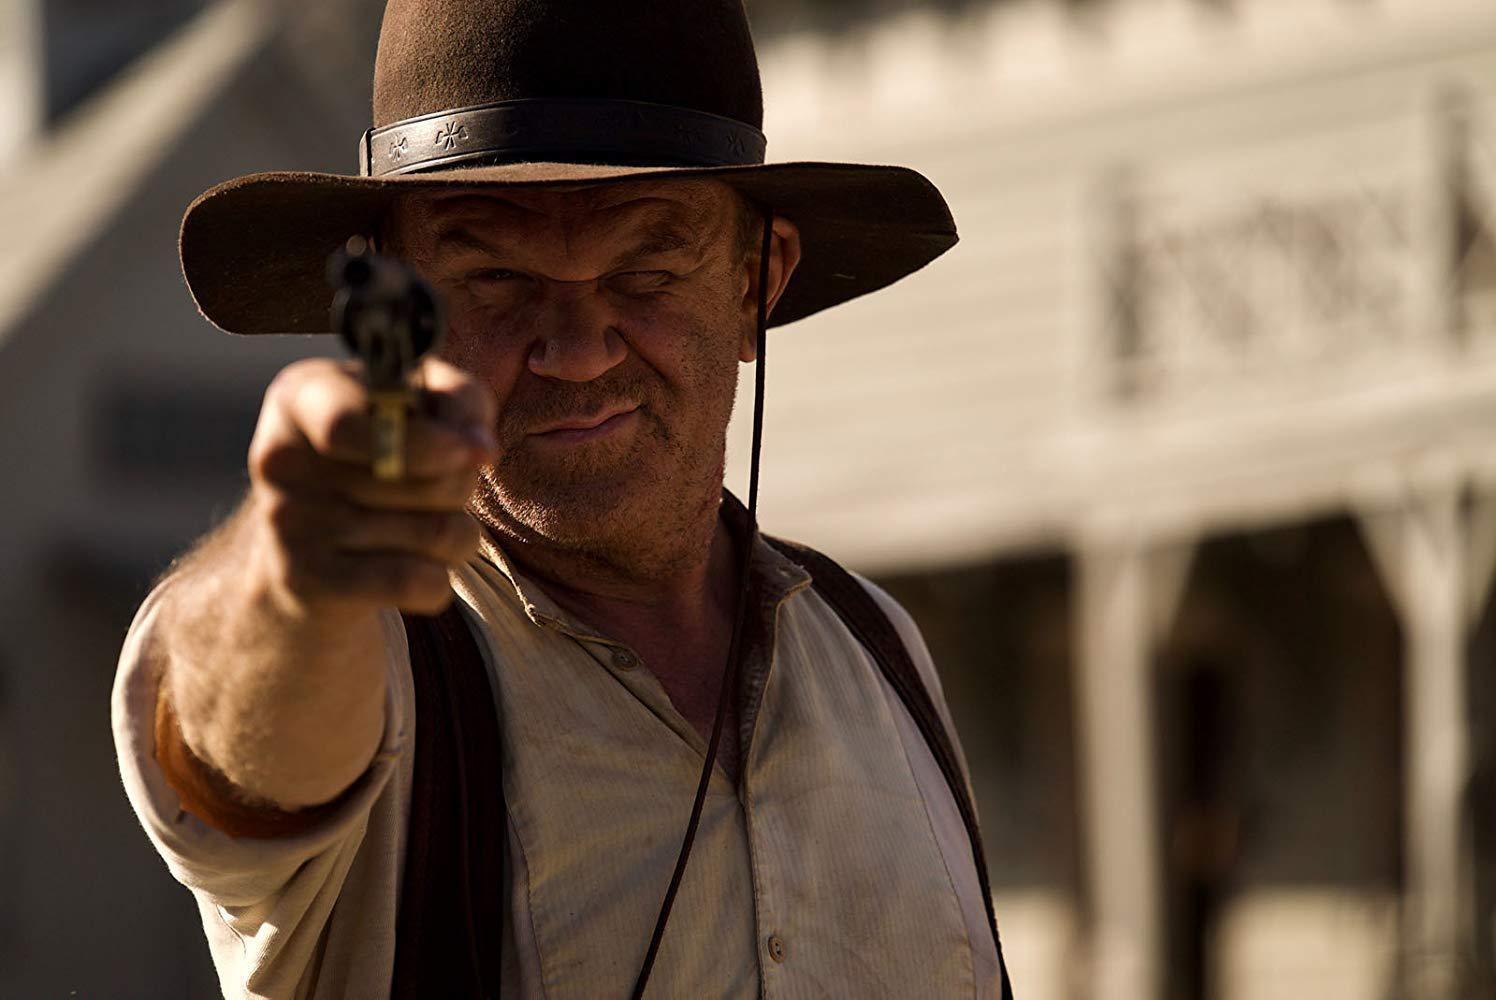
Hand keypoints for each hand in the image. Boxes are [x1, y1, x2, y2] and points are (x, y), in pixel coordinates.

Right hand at [245, 356, 496, 615]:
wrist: (307, 558)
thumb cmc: (378, 464)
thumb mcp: (418, 409)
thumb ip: (460, 402)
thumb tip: (481, 447)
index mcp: (302, 395)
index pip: (346, 423)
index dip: (426, 440)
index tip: (474, 451)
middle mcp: (280, 456)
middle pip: (424, 478)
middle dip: (459, 487)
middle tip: (439, 490)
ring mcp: (288, 523)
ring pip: (435, 533)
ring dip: (456, 536)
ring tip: (423, 530)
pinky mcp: (306, 583)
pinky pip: (419, 583)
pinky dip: (439, 582)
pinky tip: (416, 573)